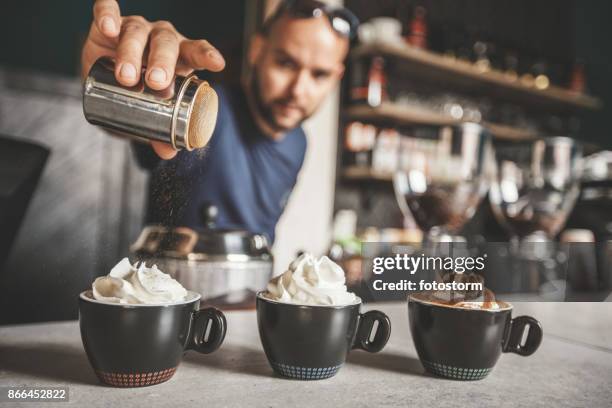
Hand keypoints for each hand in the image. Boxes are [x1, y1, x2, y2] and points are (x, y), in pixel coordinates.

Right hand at [82, 0, 225, 159]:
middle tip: (157, 83)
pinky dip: (107, 15)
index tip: (217, 64)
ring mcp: (136, 28)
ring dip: (132, 53)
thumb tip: (169, 153)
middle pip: (166, 43)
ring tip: (127, 77)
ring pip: (137, 32)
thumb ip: (161, 130)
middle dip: (163, 62)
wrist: (104, 79)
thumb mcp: (151, 112)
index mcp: (180, 56)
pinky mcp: (107, 23)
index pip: (197, 51)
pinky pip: (106, 11)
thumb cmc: (139, 93)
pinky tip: (109, 28)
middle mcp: (161, 38)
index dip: (207, 55)